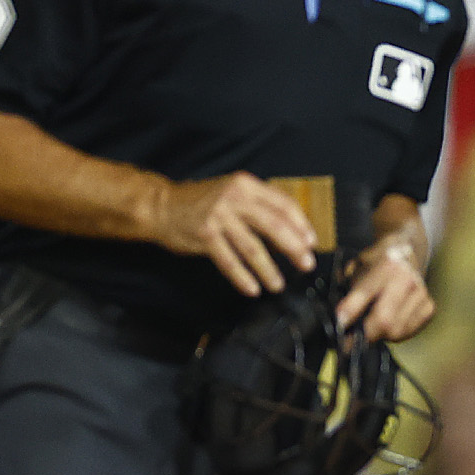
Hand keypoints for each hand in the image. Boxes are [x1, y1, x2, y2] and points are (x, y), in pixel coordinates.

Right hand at [152, 173, 317, 295]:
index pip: (283, 204)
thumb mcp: (233, 192)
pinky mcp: (205, 236)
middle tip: (306, 264)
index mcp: (246, 185)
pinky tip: (253, 289)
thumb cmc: (202, 202)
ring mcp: (219, 217)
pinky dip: (242, 277)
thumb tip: (292, 230)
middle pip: (274, 225)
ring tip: (278, 284)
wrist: (162, 205)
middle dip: (294, 247)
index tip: (311, 242)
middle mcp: (234, 199)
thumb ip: (259, 205)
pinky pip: (229, 261)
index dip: (301, 224)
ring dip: (269, 269)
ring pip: (252, 247)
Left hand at [338, 242, 434, 340]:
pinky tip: (389, 323)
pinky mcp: (429, 308)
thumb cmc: (378, 263)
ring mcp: (421, 294)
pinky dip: (394, 334)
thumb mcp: (357, 266)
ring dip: (379, 335)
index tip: (340, 325)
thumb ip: (346, 287)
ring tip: (372, 327)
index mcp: (386, 265)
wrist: (408, 253)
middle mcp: (407, 279)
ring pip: (395, 330)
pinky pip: (407, 332)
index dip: (350, 312)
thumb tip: (338, 316)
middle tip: (350, 340)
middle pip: (384, 319)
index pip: (365, 294)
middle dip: (365, 334)